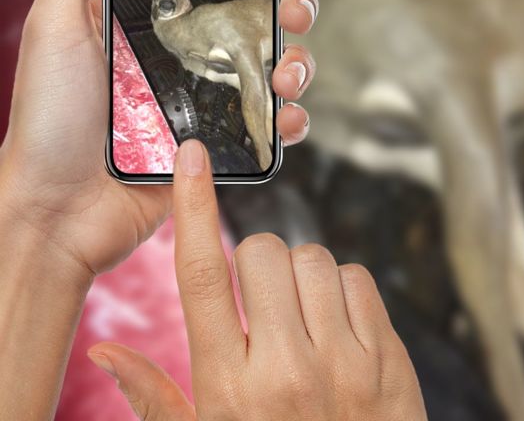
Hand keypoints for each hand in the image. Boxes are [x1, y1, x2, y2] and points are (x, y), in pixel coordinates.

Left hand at [0, 0, 327, 283]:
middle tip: (294, 7)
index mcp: (152, 11)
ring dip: (299, 58)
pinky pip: (271, 121)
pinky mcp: (219, 141)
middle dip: (294, 1)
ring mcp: (205, 94)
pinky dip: (291, 116)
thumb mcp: (54, 18)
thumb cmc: (46, 114)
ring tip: (287, 70)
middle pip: (261, 9)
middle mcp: (185, 46)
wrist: (54, 213)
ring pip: (277, 61)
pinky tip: (286, 115)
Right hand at [87, 139, 428, 420]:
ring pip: (313, 258)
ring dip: (300, 275)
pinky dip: (343, 290)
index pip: (201, 276)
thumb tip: (103, 349)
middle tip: (261, 304)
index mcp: (228, 388)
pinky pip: (358, 279)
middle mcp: (285, 369)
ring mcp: (344, 363)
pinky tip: (335, 328)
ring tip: (299, 320)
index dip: (193, 207)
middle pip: (262, 252)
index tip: (191, 158)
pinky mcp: (388, 359)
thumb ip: (154, 395)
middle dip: (257, 262)